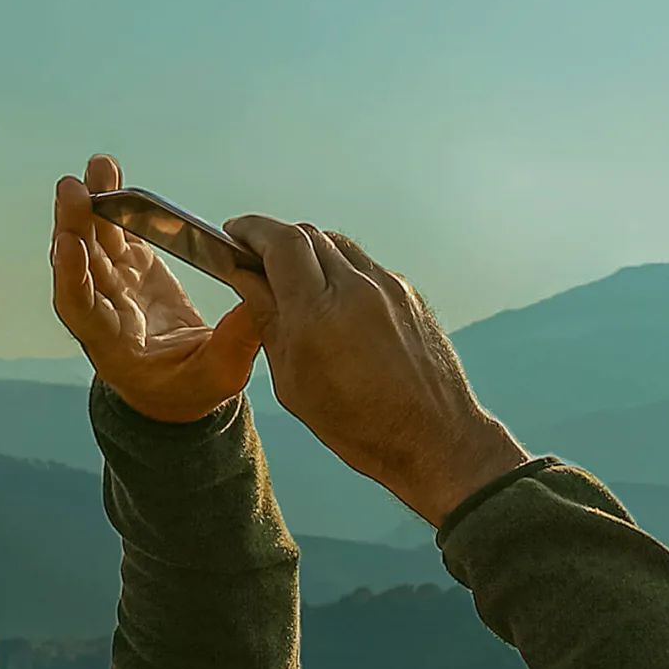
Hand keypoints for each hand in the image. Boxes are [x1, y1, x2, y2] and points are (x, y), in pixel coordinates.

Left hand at [50, 154, 266, 422]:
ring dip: (90, 203)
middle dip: (74, 225)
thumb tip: (259, 303)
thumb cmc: (192, 390)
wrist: (178, 387)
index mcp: (112, 344)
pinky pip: (117, 228)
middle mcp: (103, 309)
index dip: (72, 277)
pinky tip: (110, 171)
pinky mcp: (130, 265)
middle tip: (73, 189)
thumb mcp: (218, 376)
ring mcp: (114, 284)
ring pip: (94, 239)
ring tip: (98, 167)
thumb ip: (234, 343)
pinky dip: (112, 199)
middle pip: (80, 264)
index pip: (81, 308)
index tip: (69, 245)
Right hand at [218, 216, 528, 525]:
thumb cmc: (362, 425)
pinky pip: (365, 266)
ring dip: (309, 252)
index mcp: (319, 314)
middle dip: (275, 240)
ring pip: (338, 244)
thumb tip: (246, 280)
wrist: (434, 437)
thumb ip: (267, 321)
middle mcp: (357, 289)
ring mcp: (388, 287)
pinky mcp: (408, 294)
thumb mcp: (293, 382)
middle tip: (257, 259)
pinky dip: (340, 271)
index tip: (234, 235)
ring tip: (295, 281)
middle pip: (306, 235)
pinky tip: (334, 302)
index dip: (251, 230)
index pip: (280, 241)